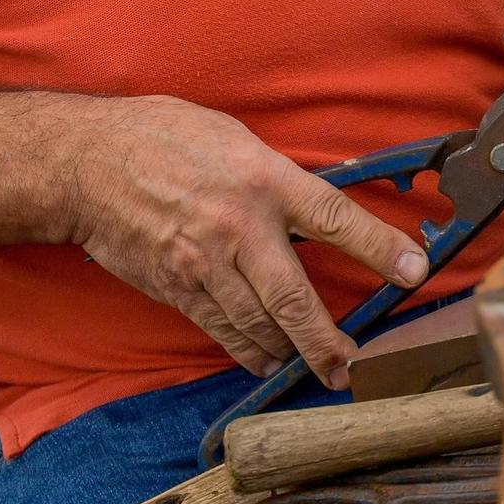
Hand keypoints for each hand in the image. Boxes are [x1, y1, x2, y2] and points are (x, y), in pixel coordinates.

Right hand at [67, 96, 427, 385]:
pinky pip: (222, 330)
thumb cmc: (165, 137)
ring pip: (260, 325)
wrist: (87, 165)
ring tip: (321, 366)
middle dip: (330, 340)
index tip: (415, 270)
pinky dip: (250, 349)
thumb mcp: (236, 137)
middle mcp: (239, 227)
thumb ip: (277, 176)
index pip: (335, 217)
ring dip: (294, 351)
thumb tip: (317, 206)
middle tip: (355, 366)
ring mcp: (204, 264)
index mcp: (263, 179)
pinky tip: (269, 358)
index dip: (379, 246)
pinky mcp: (176, 288)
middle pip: (296, 299)